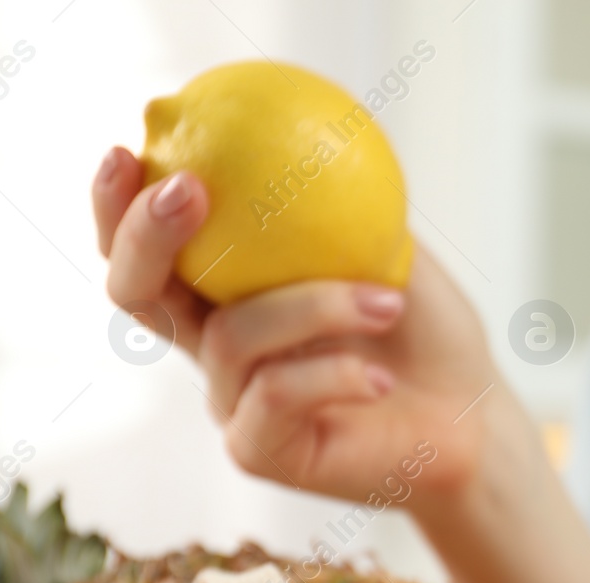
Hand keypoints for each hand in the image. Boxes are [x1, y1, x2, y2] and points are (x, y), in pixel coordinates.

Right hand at [92, 146, 498, 505]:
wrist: (471, 419)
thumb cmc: (427, 332)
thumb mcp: (386, 248)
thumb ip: (336, 199)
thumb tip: (299, 122)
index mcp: (227, 294)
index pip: (148, 247)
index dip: (118, 202)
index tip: (128, 148)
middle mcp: (215, 348)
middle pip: (137, 293)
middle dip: (146, 234)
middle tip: (190, 191)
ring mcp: (231, 403)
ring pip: (232, 338)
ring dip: (315, 307)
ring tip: (387, 302)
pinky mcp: (258, 452)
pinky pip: (274, 397)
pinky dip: (332, 374)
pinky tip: (380, 377)